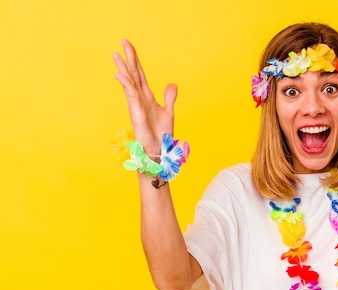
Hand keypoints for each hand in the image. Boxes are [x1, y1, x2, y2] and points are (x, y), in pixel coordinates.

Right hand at [112, 40, 177, 154]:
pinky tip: (120, 75)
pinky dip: (126, 85)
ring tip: (116, 54)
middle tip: (123, 42)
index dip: (135, 60)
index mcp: (146, 96)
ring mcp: (136, 105)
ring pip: (129, 82)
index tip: (129, 46)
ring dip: (123, 69)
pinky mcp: (136, 113)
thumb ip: (170, 97)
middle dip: (128, 58)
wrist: (158, 150)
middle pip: (133, 74)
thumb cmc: (160, 133)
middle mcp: (139, 98)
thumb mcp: (168, 112)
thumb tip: (172, 84)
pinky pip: (131, 96)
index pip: (140, 74)